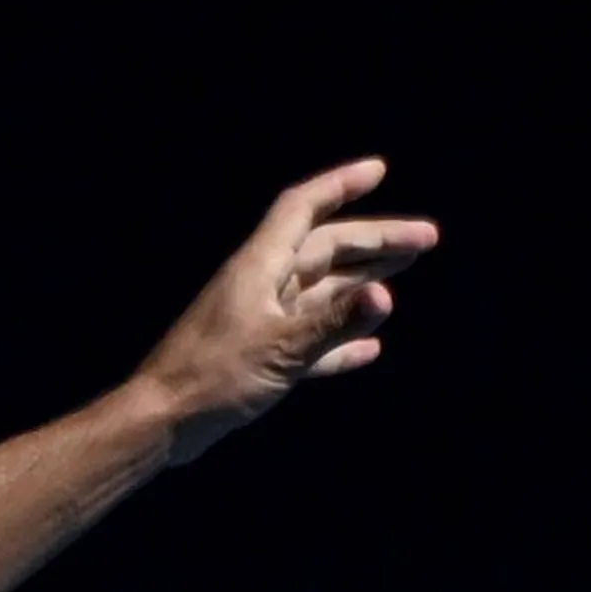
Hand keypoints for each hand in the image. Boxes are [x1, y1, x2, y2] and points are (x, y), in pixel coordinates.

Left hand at [136, 157, 439, 463]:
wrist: (164, 421)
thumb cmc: (214, 377)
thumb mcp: (280, 349)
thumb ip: (333, 323)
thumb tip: (386, 295)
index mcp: (260, 266)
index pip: (304, 209)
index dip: (341, 185)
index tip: (380, 171)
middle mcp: (263, 284)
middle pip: (325, 249)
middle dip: (374, 240)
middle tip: (426, 240)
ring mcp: (262, 320)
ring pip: (322, 291)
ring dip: (364, 281)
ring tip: (405, 272)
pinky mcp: (261, 356)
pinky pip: (312, 340)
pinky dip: (342, 339)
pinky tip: (371, 347)